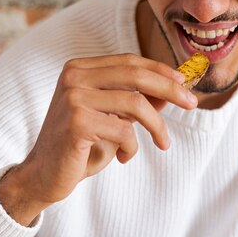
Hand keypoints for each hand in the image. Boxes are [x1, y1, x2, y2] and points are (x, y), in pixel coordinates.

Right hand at [0, 54, 196, 224]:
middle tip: (192, 104)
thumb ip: (138, 100)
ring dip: (157, 127)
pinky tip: (125, 158)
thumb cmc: (81, 145)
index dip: (160, 70)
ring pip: (136, 104)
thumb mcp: (113, 117)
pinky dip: (132, 147)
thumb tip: (175, 88)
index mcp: (80, 68)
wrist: (45, 175)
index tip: (184, 83)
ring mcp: (73, 97)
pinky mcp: (77, 122)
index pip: (129, 61)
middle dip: (170, 89)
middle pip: (136, 75)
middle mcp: (74, 77)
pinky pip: (124, 131)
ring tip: (163, 143)